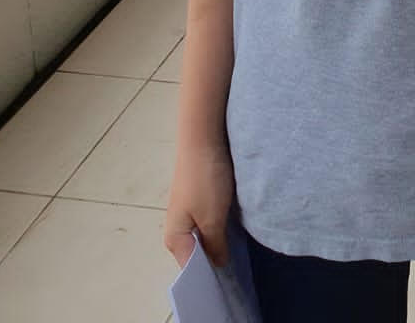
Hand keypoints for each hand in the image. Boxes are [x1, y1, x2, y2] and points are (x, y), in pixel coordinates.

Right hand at [164, 140, 235, 268]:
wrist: (203, 137)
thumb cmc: (205, 179)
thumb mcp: (212, 218)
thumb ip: (215, 245)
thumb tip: (218, 265)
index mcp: (175, 238)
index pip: (192, 269)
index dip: (210, 275)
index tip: (230, 278)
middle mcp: (177, 229)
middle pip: (198, 253)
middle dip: (216, 257)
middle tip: (239, 262)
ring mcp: (187, 212)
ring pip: (205, 236)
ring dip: (220, 240)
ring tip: (239, 244)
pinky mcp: (197, 199)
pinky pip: (209, 220)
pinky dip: (220, 224)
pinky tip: (235, 223)